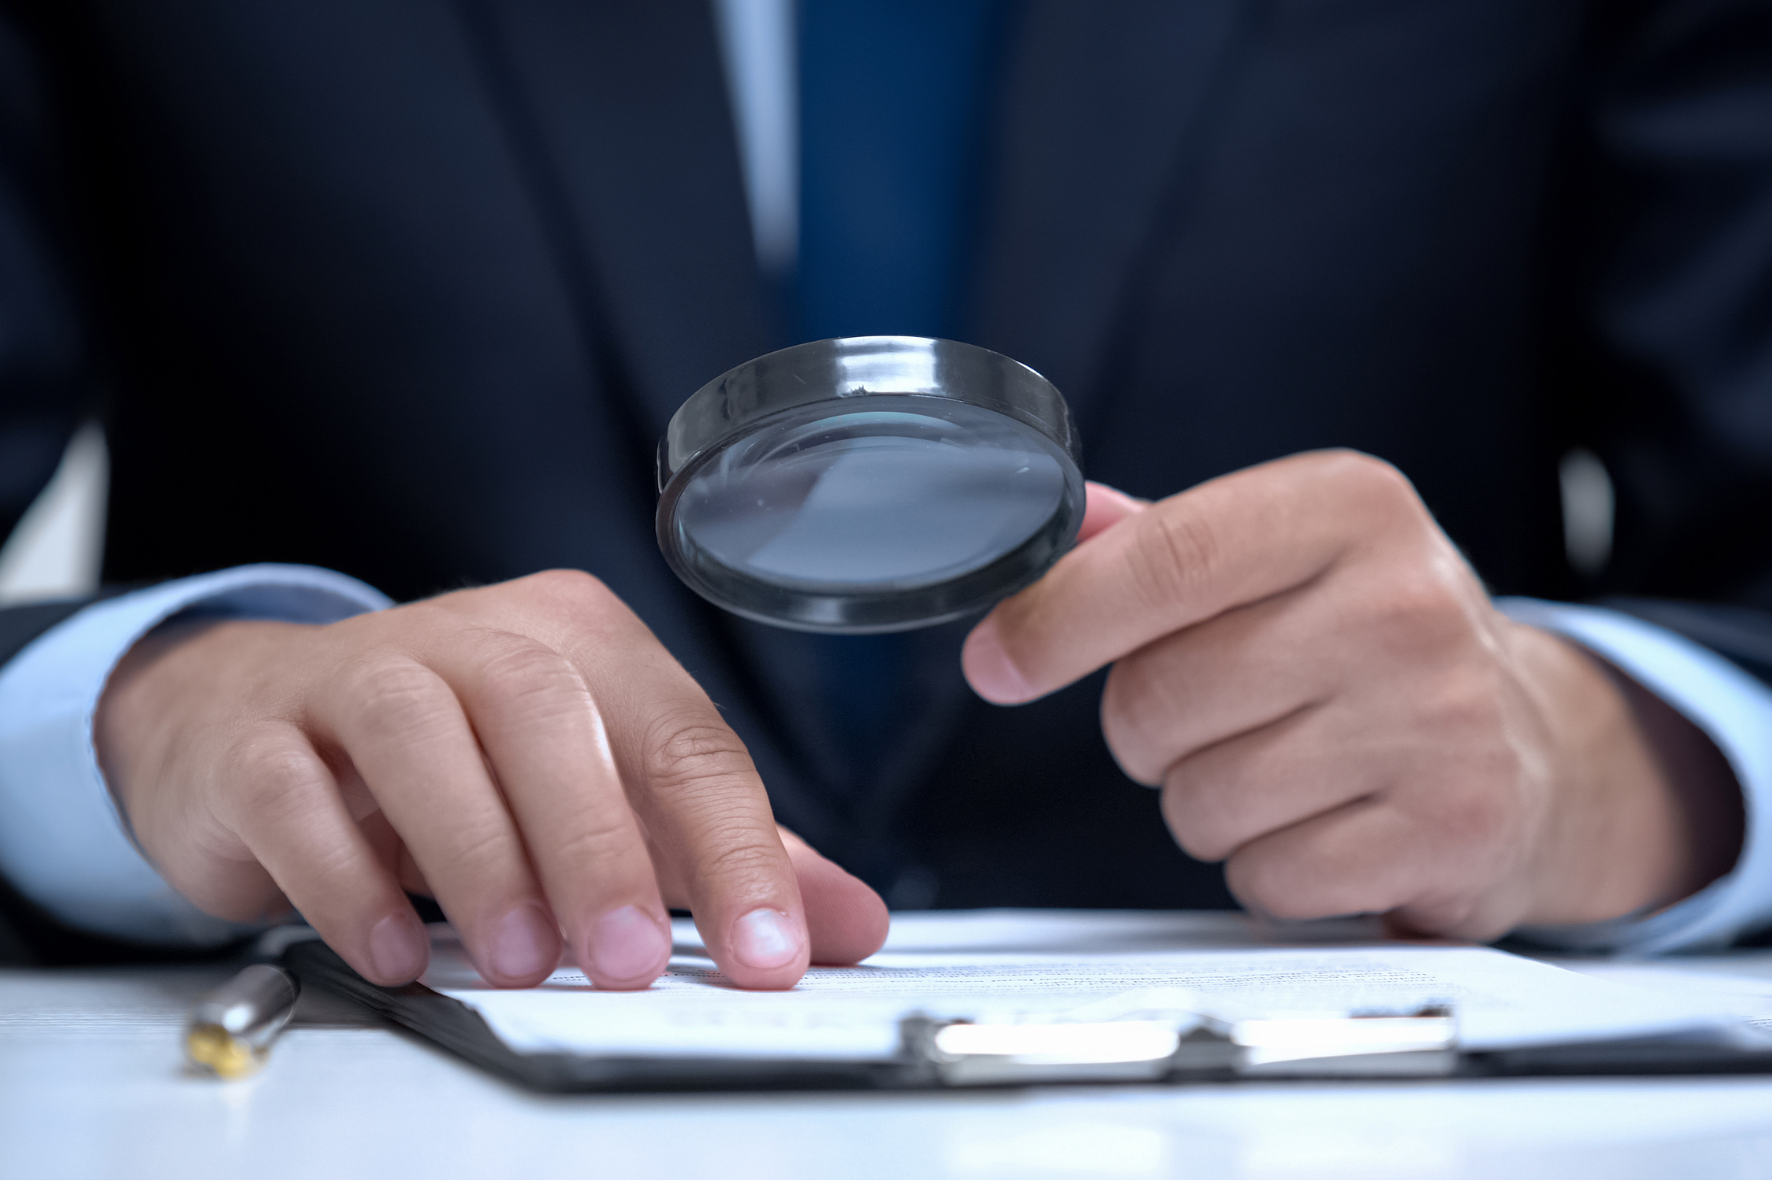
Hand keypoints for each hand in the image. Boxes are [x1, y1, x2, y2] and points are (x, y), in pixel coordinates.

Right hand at [96, 571, 887, 988]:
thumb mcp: (605, 795)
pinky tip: (394, 949)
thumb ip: (717, 857)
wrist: (260, 720)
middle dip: (601, 847)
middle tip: (631, 963)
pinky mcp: (262, 732)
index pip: (683, 737)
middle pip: (552, 714)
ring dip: (479, 855)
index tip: (769, 951)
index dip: (734, 849)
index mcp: (583, 642)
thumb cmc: (461, 756)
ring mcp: (358, 672)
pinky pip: (298, 792)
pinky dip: (347, 874)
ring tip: (520, 959)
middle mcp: (477, 636)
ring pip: (422, 733)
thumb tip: (844, 924)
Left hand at [963, 452, 1741, 938]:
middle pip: (1158, 697)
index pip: (1159, 561)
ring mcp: (1437, 719)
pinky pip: (1265, 877)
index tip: (1000, 662)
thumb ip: (1154, 543)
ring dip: (1207, 802)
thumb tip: (1036, 534)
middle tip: (1218, 715)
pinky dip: (1270, 868)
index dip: (1055, 622)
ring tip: (1285, 767)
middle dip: (1149, 727)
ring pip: (1199, 800)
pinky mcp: (1451, 828)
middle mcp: (1404, 601)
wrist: (1531, 745)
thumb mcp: (1281, 555)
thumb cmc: (1372, 642)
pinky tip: (1328, 823)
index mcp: (1348, 506)